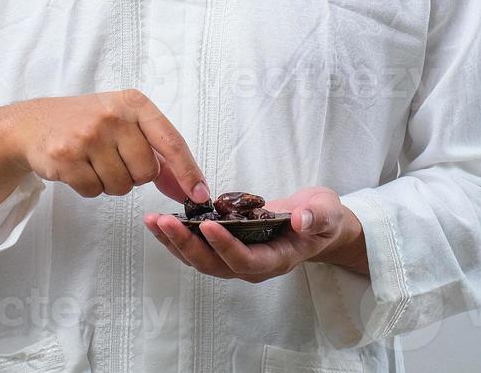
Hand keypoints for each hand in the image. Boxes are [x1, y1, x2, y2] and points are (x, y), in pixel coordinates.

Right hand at [5, 89, 210, 202]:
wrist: (33, 123)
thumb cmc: (87, 122)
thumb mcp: (125, 122)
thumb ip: (157, 151)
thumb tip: (188, 186)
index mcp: (134, 104)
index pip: (171, 142)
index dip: (188, 171)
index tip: (200, 193)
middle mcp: (113, 116)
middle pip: (146, 173)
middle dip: (133, 175)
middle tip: (113, 158)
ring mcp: (88, 136)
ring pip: (121, 186)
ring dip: (110, 182)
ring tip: (93, 160)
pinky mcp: (66, 157)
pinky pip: (94, 191)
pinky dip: (89, 187)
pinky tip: (78, 167)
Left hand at [143, 186, 363, 283]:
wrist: (314, 223)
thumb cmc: (320, 218)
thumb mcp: (327, 213)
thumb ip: (316, 217)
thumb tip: (300, 219)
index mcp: (275, 260)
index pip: (245, 260)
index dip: (225, 246)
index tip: (207, 226)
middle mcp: (251, 266)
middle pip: (213, 264)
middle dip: (186, 244)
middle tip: (164, 221)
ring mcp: (235, 259)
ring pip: (199, 259)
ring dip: (174, 242)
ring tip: (153, 221)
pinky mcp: (225, 247)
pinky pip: (197, 247)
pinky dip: (177, 235)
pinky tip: (161, 221)